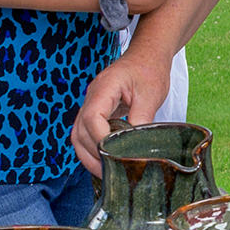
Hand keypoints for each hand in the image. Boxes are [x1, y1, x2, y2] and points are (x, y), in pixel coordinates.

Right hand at [70, 52, 174, 171]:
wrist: (147, 56)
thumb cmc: (149, 70)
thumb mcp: (151, 94)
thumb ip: (142, 119)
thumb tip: (136, 146)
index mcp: (105, 87)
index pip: (91, 117)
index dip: (99, 139)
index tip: (112, 156)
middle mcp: (92, 96)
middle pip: (79, 130)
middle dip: (91, 154)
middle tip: (109, 172)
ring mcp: (91, 103)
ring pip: (78, 134)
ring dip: (88, 155)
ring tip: (105, 172)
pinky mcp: (96, 111)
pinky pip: (86, 132)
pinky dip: (91, 149)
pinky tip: (104, 160)